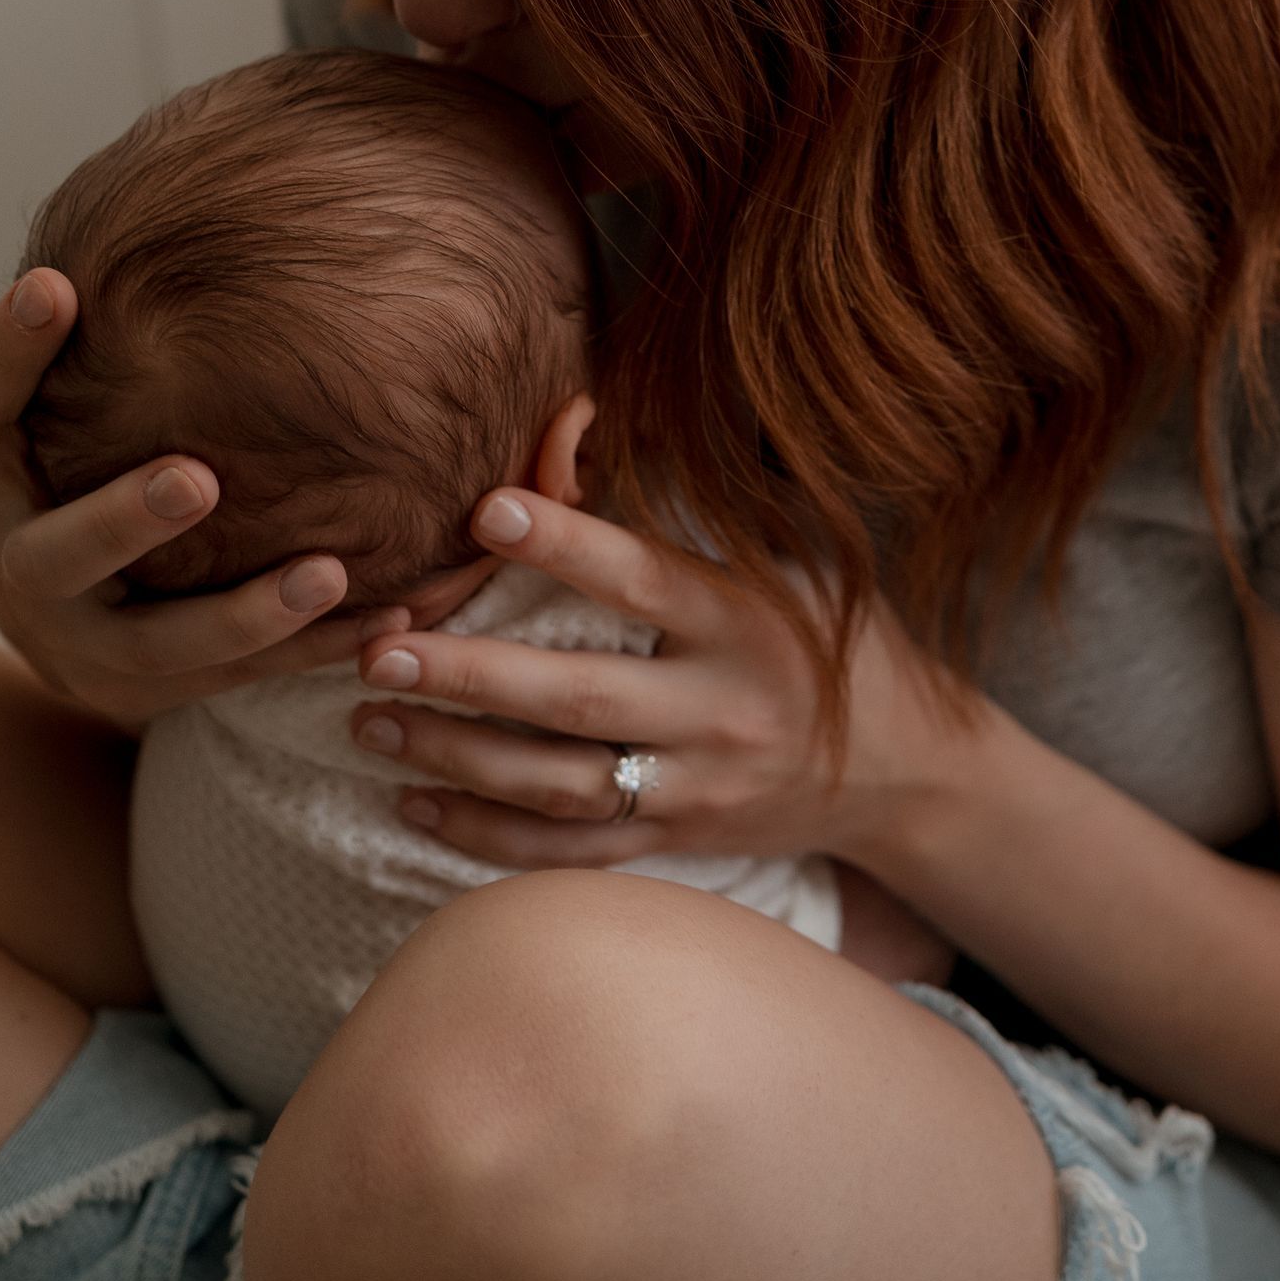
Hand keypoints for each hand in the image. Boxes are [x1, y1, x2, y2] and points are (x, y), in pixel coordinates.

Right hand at [0, 271, 408, 730]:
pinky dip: (318, 651)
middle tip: (197, 479)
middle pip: (56, 554)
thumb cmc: (92, 475)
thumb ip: (109, 349)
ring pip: (161, 645)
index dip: (2, 354)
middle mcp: (28, 564)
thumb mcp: (70, 417)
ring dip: (247, 612)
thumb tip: (203, 191)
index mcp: (1, 480)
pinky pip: (244, 682)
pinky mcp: (154, 695)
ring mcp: (88, 642)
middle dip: (125, 520)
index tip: (55, 284)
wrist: (82, 630)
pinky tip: (389, 618)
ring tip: (327, 572)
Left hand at [351, 489, 975, 874]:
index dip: (567, 544)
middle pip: (577, 697)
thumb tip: (567, 426)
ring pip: (558, 784)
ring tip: (370, 721)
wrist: (909, 772)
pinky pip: (569, 854)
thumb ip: (687, 510)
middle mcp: (720, 710)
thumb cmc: (830, 634)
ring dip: (455, 755)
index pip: (644, 579)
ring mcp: (696, 787)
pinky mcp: (677, 842)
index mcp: (745, 622)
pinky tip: (411, 804)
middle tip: (377, 646)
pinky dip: (485, 837)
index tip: (486, 510)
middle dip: (469, 675)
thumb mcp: (789, 559)